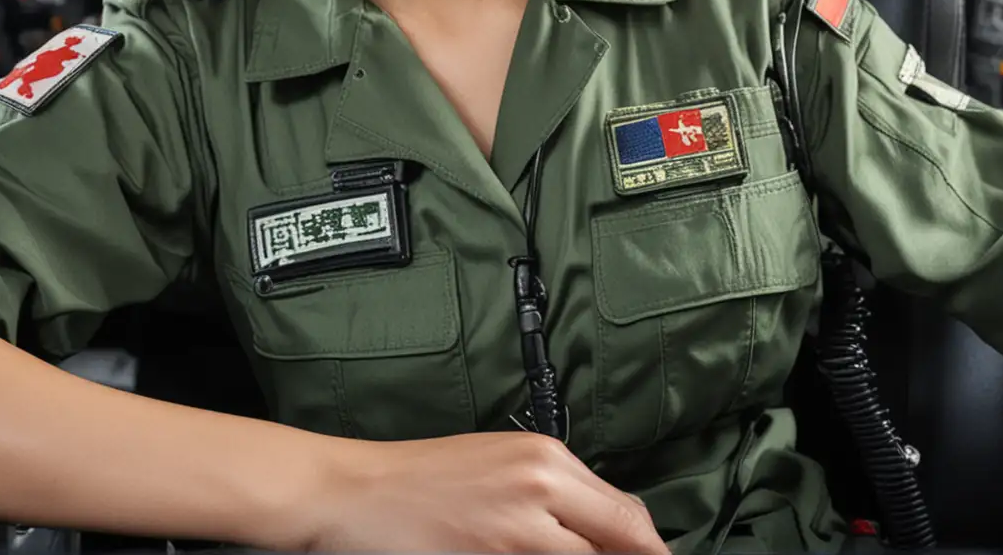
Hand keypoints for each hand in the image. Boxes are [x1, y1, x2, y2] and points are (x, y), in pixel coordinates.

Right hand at [294, 431, 665, 552]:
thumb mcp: (499, 463)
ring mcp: (517, 531)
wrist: (353, 491)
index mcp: (546, 458)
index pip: (628, 515)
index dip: (650, 551)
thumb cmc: (417, 478)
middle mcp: (541, 487)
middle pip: (624, 541)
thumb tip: (604, 528)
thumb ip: (555, 492)